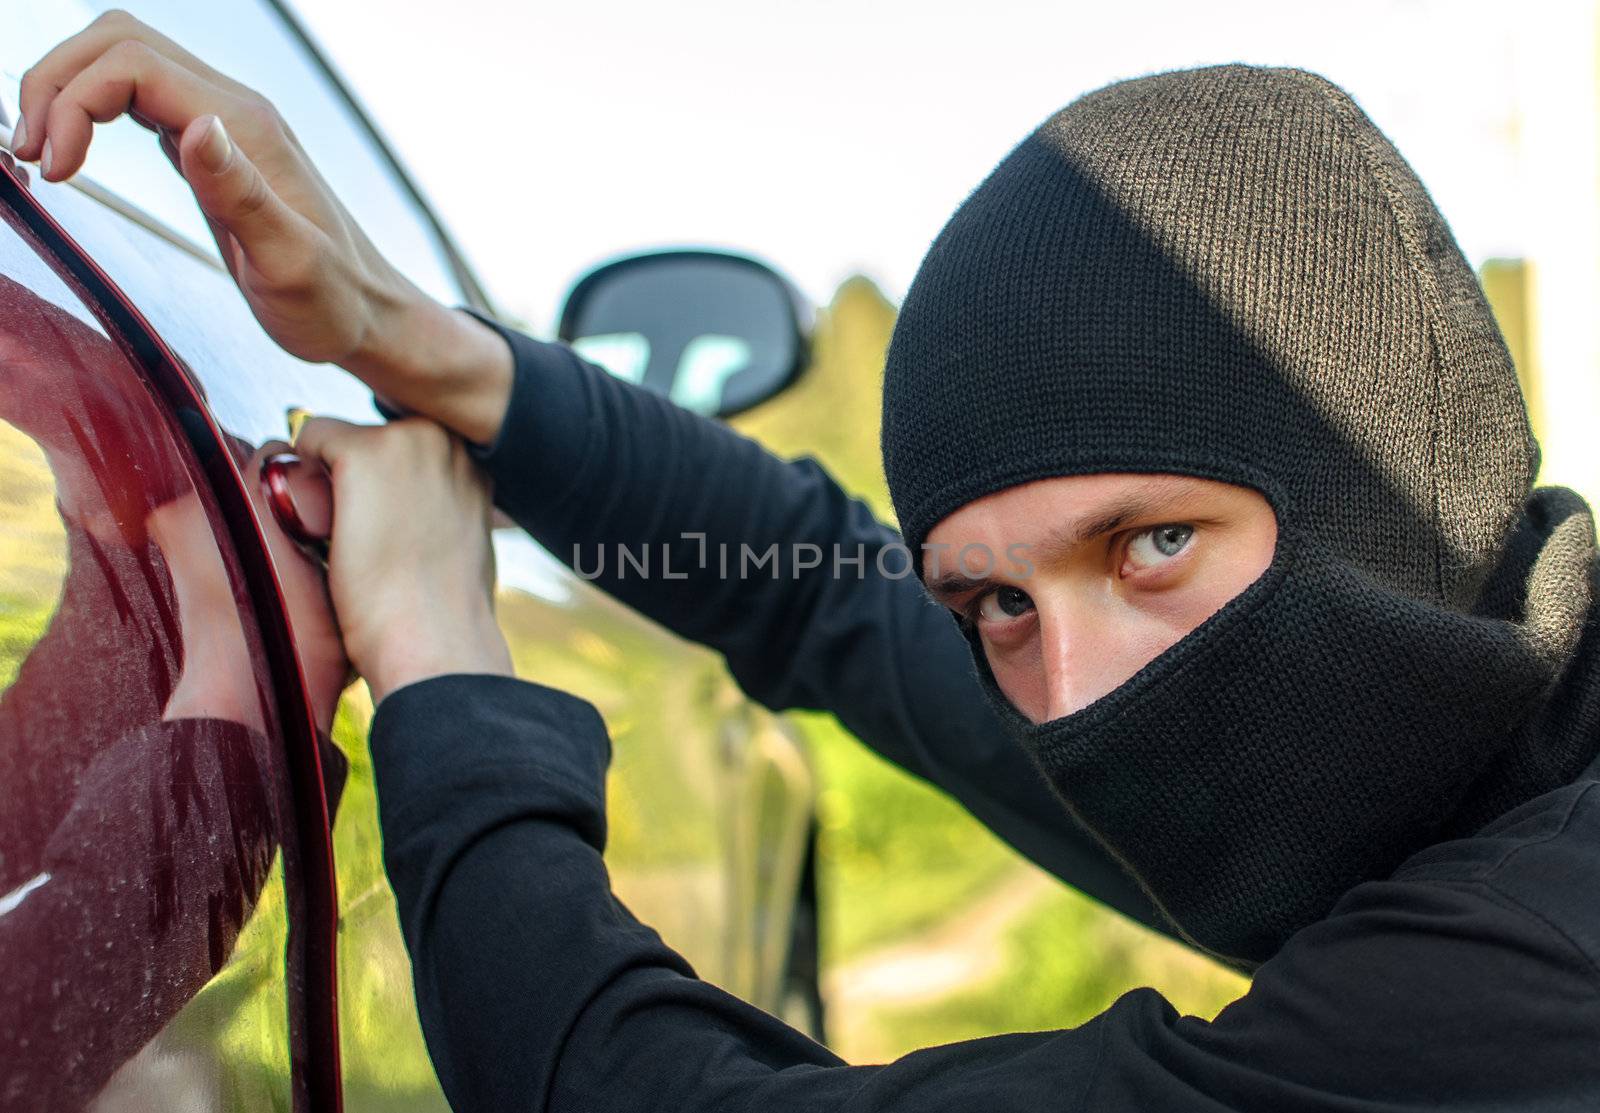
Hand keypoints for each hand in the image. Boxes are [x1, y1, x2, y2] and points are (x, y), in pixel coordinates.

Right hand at [15, 11, 512, 443]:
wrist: (368, 317)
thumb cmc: (334, 304)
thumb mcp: (290, 263)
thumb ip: (243, 196)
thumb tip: (197, 128)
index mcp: (247, 129)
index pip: (132, 66)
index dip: (73, 103)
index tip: (53, 170)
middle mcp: (234, 113)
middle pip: (118, 43)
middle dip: (55, 85)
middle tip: (28, 157)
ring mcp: (223, 128)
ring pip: (123, 63)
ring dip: (66, 93)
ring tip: (38, 156)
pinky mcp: (212, 152)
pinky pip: (137, 98)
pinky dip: (89, 112)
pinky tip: (72, 155)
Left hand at [293, 416, 512, 704]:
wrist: (436, 642)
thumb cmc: (443, 610)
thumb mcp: (459, 538)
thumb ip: (440, 504)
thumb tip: (412, 505)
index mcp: (471, 457)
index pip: (403, 445)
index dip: (383, 487)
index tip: (391, 534)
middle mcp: (443, 437)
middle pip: (370, 436)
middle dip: (356, 476)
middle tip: (372, 540)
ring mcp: (406, 440)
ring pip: (338, 438)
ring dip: (330, 480)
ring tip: (355, 540)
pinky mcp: (364, 452)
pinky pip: (308, 438)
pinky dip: (301, 478)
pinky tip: (326, 528)